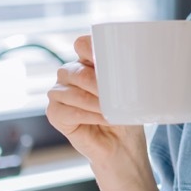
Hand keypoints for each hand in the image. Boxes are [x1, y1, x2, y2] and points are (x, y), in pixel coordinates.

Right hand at [46, 34, 145, 173]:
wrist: (123, 145)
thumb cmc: (127, 115)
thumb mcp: (131, 91)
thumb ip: (126, 76)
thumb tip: (135, 65)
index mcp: (89, 62)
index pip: (82, 44)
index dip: (92, 49)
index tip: (110, 62)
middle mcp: (71, 74)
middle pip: (75, 70)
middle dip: (96, 83)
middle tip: (115, 96)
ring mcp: (60, 93)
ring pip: (69, 91)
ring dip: (93, 102)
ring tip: (111, 111)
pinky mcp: (55, 114)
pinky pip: (63, 110)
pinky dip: (85, 115)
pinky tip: (102, 119)